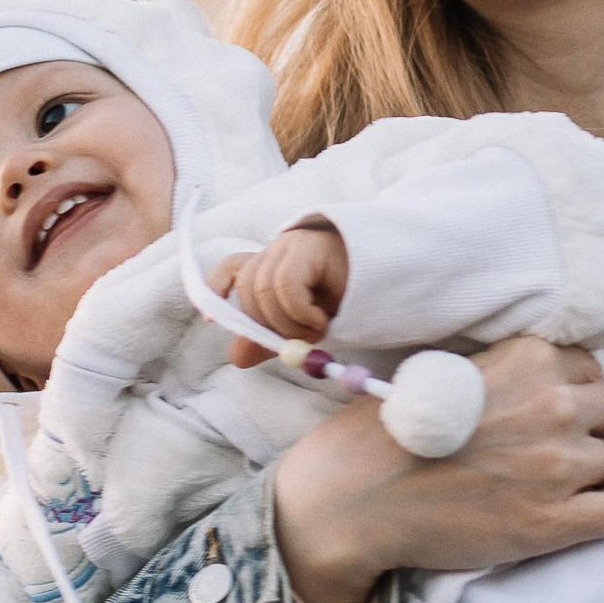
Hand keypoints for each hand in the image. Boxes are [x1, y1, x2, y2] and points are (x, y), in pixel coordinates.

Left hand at [219, 220, 348, 366]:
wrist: (390, 279)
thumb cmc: (349, 300)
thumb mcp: (302, 326)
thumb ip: (271, 338)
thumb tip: (236, 357)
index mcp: (274, 264)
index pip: (234, 266)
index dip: (218, 287)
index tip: (213, 322)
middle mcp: (278, 250)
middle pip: (248, 288)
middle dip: (267, 324)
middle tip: (300, 339)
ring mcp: (292, 245)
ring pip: (263, 290)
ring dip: (287, 323)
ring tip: (317, 329)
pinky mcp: (309, 247)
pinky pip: (285, 285)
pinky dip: (298, 311)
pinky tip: (321, 317)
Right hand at [272, 337, 603, 602]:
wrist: (359, 494)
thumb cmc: (393, 432)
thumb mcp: (457, 373)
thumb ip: (513, 374)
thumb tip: (560, 383)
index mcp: (529, 359)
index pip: (592, 366)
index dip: (603, 388)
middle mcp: (555, 404)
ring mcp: (561, 465)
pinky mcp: (558, 520)